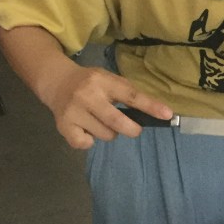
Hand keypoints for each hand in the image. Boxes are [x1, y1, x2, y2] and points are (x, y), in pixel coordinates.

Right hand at [42, 61, 172, 149]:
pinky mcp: (64, 126)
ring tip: (100, 121)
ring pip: (105, 134)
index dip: (150, 106)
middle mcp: (87, 95)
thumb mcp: (108, 79)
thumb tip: (155, 112)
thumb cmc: (90, 83)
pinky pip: (86, 144)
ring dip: (109, 133)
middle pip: (117, 122)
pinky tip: (85, 129)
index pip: (131, 95)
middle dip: (131, 129)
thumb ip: (127, 93)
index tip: (167, 115)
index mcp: (103, 81)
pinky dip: (89, 141)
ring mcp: (74, 112)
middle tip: (133, 129)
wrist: (56, 82)